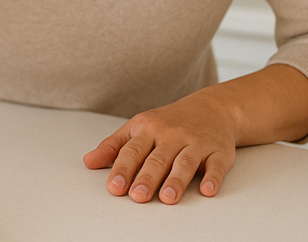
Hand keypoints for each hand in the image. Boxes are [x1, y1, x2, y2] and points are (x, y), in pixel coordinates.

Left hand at [82, 95, 236, 204]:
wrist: (212, 108)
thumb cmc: (169, 122)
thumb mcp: (138, 128)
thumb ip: (113, 146)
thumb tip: (88, 161)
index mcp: (148, 128)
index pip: (132, 150)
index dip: (122, 169)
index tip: (114, 187)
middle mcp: (172, 135)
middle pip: (158, 159)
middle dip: (147, 178)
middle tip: (137, 196)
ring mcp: (196, 143)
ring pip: (185, 162)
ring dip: (176, 180)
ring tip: (167, 198)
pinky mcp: (219, 152)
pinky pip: (217, 165)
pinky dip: (213, 177)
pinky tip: (207, 190)